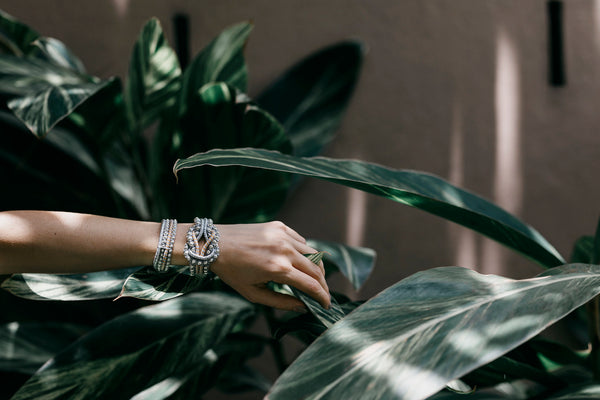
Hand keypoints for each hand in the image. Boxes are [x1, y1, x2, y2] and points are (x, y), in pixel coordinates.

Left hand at [210, 221, 329, 311]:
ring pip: (313, 254)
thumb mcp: (253, 294)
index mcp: (278, 269)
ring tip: (313, 279)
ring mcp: (283, 235)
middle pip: (317, 270)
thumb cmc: (231, 271)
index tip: (326, 305)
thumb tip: (303, 307)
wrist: (215, 243)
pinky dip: (304, 253)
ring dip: (316, 268)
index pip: (311, 285)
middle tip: (323, 295)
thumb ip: (281, 302)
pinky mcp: (280, 226)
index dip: (322, 297)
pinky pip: (301, 241)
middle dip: (323, 285)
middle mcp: (285, 250)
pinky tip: (298, 261)